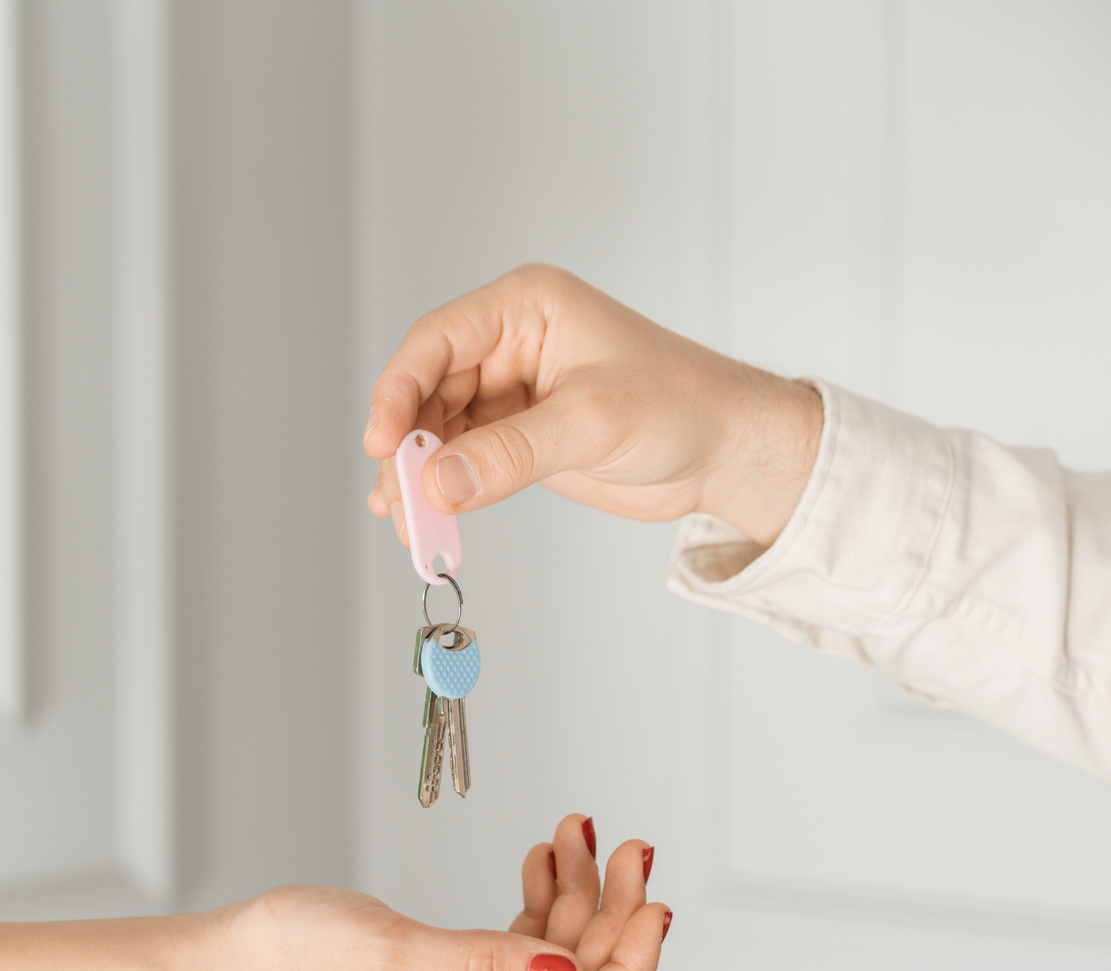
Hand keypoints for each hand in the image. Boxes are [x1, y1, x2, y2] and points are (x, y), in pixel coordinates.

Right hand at [220, 813, 668, 970]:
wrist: (229, 965)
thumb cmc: (289, 959)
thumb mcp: (387, 950)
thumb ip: (481, 963)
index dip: (630, 966)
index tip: (652, 905)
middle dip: (613, 912)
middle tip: (627, 847)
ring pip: (552, 955)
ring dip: (576, 893)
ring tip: (575, 831)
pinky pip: (517, 943)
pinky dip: (539, 897)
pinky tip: (540, 859)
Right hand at [363, 263, 824, 548]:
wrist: (727, 450)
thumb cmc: (682, 404)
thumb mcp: (593, 423)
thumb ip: (512, 453)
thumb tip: (440, 481)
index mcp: (527, 308)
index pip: (438, 340)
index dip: (399, 388)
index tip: (383, 440)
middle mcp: (512, 344)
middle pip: (429, 389)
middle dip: (407, 445)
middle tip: (397, 499)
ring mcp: (513, 392)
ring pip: (439, 429)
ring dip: (420, 474)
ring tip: (410, 523)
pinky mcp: (521, 436)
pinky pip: (465, 459)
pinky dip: (444, 488)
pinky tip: (429, 518)